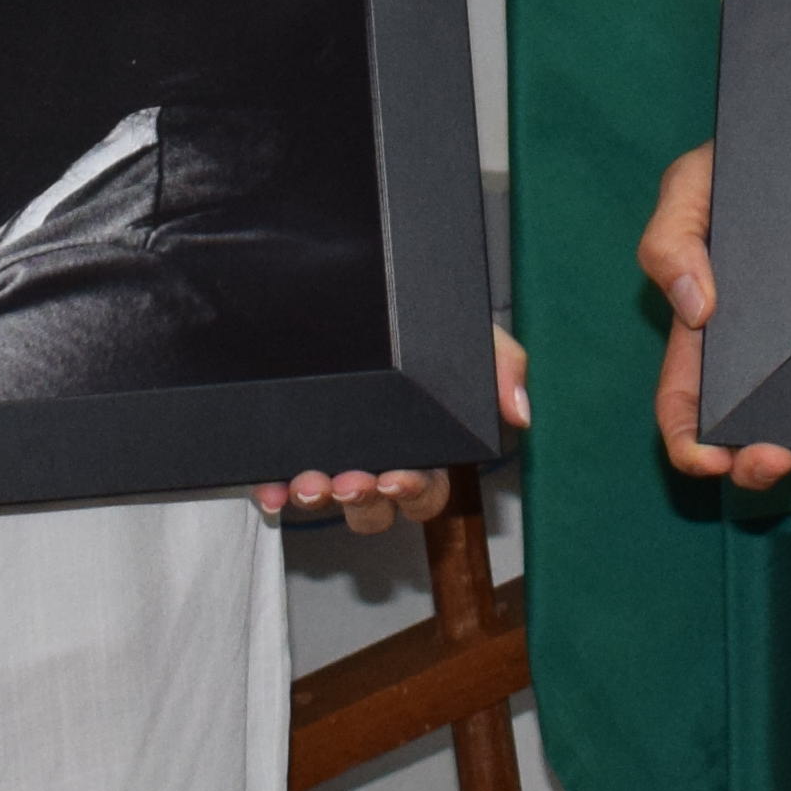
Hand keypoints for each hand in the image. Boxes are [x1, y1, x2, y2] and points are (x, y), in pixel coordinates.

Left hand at [247, 330, 523, 530]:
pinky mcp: (291, 449)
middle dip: (363, 501)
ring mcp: (332, 458)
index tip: (398, 479)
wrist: (352, 281)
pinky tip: (270, 486)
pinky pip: (280, 485)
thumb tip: (520, 412)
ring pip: (329, 501)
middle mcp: (376, 461)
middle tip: (353, 480)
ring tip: (309, 481)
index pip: (425, 491)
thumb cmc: (426, 325)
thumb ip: (502, 364)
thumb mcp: (470, 335)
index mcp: (424, 448)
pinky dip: (274, 492)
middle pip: (376, 508)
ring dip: (319, 499)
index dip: (413, 494)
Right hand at [642, 145, 790, 491]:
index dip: (691, 447)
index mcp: (704, 337)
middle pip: (748, 434)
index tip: (709, 459)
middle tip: (778, 459)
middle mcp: (756, 357)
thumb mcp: (688, 191)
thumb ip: (671, 244)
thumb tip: (695, 307)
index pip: (686, 409)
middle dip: (759, 463)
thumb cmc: (738, 170)